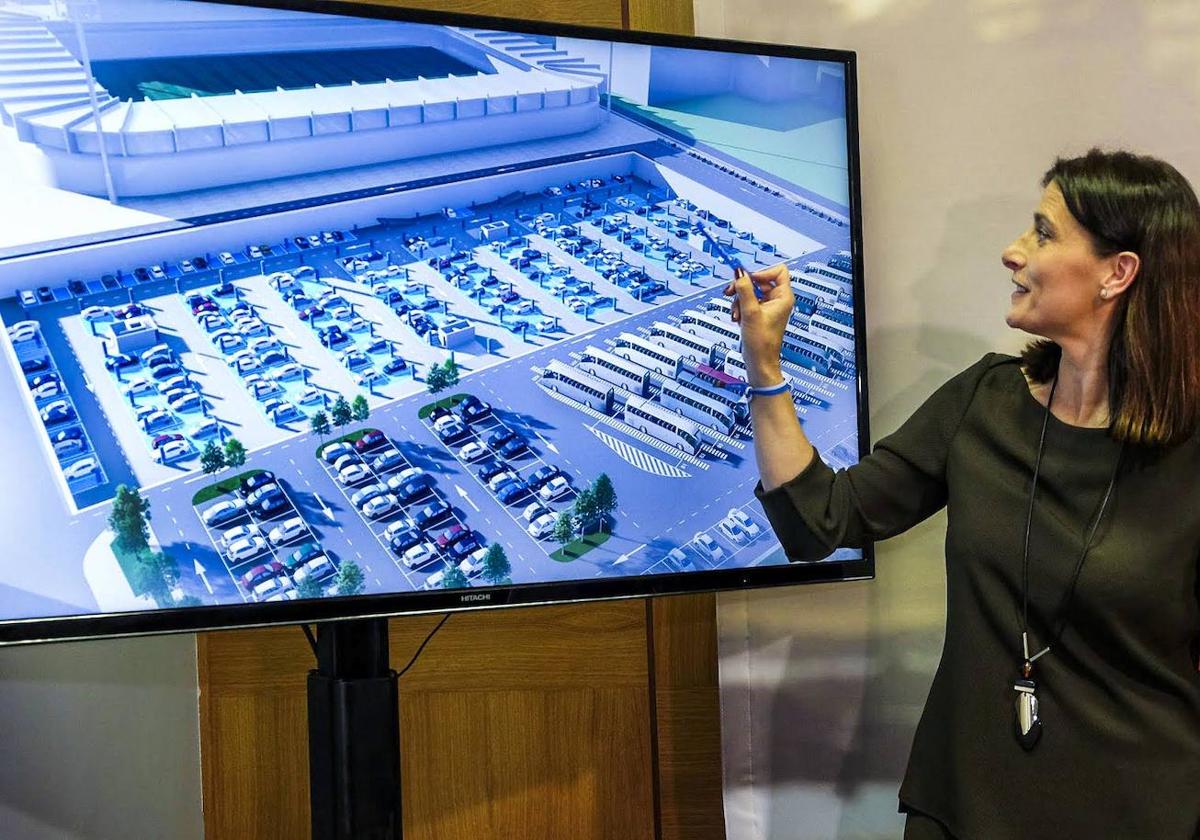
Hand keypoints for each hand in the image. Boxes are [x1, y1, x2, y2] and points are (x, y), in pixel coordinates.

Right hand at [723, 262, 792, 384]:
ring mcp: (768, 307)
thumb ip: (744, 289)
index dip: (761, 273)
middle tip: (730, 292)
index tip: (747, 279)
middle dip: (743, 288)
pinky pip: (747, 302)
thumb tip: (739, 272)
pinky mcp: (758, 313)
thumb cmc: (762, 342)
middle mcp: (777, 300)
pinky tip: (738, 318)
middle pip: (759, 281)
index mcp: (783, 297)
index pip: (778, 271)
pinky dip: (740, 307)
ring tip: (736, 313)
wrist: (759, 361)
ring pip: (750, 291)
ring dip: (739, 300)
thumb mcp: (750, 311)